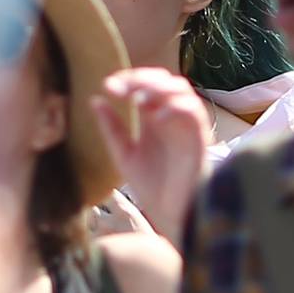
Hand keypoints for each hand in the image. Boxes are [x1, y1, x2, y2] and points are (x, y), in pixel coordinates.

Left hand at [91, 67, 213, 244]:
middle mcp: (170, 117)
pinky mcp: (198, 137)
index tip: (108, 86)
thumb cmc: (153, 186)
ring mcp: (186, 125)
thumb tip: (95, 100)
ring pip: (181, 90)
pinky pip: (194, 112)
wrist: (171, 213)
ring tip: (137, 99)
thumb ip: (112, 128)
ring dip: (159, 88)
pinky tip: (158, 117)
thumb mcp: (124, 154)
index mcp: (153, 118)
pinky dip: (177, 108)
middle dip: (142, 78)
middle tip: (119, 87)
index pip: (145, 85)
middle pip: (164, 80)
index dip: (128, 79)